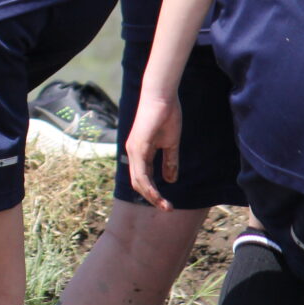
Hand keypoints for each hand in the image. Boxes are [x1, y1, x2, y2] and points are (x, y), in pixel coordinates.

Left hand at [123, 94, 183, 210]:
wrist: (162, 96)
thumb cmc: (166, 115)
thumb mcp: (170, 143)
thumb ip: (169, 161)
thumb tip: (170, 181)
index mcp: (140, 152)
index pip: (143, 178)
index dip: (154, 192)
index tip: (167, 203)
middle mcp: (133, 153)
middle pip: (138, 183)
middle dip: (152, 198)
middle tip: (167, 208)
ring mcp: (134, 150)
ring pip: (138, 181)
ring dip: (151, 196)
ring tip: (165, 206)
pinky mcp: (138, 146)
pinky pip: (141, 172)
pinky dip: (149, 186)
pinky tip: (158, 194)